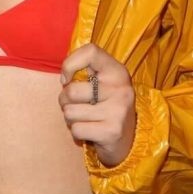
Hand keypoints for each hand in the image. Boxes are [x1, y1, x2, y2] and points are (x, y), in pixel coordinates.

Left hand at [59, 43, 135, 167]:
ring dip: (71, 120)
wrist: (128, 142)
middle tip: (79, 107)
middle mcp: (120, 88)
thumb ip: (84, 73)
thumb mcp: (101, 85)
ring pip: (70, 112)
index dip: (70, 64)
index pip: (91, 51)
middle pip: (71, 90)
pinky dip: (77, 134)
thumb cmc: (105, 108)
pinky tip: (90, 133)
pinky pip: (76, 129)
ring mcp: (118, 110)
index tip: (66, 79)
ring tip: (86, 121)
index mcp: (117, 71)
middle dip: (65, 102)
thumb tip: (64, 78)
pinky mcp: (112, 131)